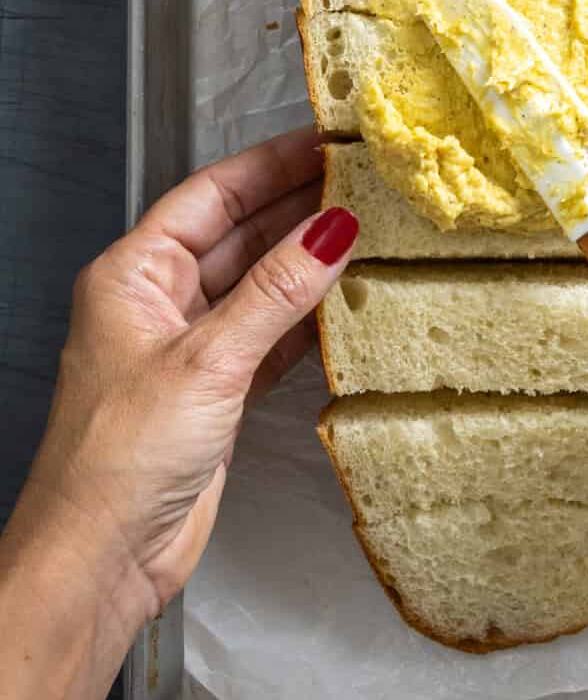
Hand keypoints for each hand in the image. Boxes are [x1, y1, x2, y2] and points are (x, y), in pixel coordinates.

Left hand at [7, 127, 357, 640]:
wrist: (100, 559)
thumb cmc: (119, 456)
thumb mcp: (207, 360)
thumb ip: (277, 292)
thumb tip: (334, 228)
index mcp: (133, 273)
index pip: (211, 195)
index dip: (270, 164)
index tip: (327, 140)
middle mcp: (159, 301)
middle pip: (240, 234)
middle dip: (300, 206)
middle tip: (367, 179)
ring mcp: (191, 346)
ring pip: (262, 284)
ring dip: (311, 262)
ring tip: (375, 228)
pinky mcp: (219, 391)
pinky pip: (272, 335)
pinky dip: (310, 318)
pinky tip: (352, 300)